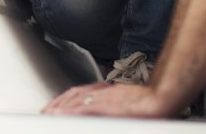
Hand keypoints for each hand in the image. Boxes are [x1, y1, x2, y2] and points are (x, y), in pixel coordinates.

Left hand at [42, 82, 163, 117]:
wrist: (160, 97)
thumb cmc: (149, 99)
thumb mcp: (127, 99)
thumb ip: (115, 103)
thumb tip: (111, 109)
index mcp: (106, 89)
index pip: (80, 92)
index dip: (65, 98)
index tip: (55, 105)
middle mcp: (101, 91)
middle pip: (73, 94)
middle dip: (58, 103)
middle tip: (46, 111)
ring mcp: (102, 98)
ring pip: (74, 101)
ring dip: (59, 107)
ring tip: (48, 113)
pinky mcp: (104, 106)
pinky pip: (81, 108)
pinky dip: (68, 111)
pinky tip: (58, 115)